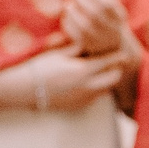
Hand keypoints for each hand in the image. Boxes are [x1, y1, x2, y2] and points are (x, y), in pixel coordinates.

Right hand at [0, 45, 122, 112]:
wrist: (25, 89)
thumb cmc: (39, 67)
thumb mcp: (58, 53)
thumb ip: (76, 48)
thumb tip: (88, 41)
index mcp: (83, 71)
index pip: (107, 62)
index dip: (116, 57)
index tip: (123, 53)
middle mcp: (88, 87)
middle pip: (113, 79)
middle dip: (115, 70)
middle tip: (113, 64)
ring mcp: (84, 99)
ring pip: (106, 90)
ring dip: (106, 81)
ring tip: (100, 72)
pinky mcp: (79, 106)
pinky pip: (95, 98)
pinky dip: (96, 90)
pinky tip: (87, 83)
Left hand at [61, 0, 131, 61]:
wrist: (113, 46)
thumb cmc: (108, 18)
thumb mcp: (109, 4)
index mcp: (119, 18)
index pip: (107, 3)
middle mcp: (112, 31)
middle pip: (95, 13)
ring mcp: (101, 41)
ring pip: (84, 26)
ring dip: (73, 11)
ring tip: (68, 4)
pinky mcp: (89, 47)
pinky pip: (75, 35)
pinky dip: (69, 23)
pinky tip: (67, 17)